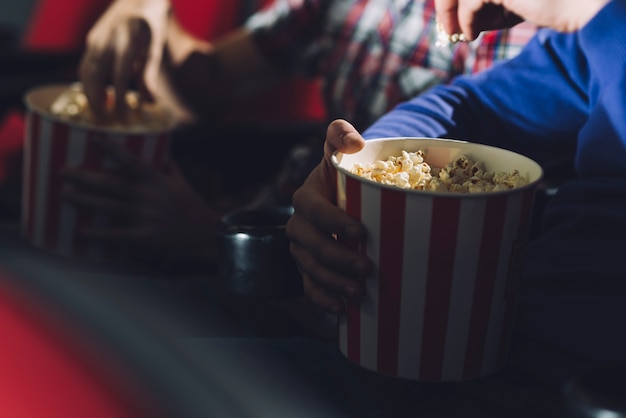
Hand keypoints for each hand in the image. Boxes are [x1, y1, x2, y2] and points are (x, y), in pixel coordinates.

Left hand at [61, 137, 221, 266]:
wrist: (206, 234)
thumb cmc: (192, 207)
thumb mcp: (181, 182)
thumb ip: (167, 165)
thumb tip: (160, 147)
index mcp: (157, 180)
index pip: (132, 161)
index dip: (112, 150)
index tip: (94, 141)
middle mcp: (149, 195)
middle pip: (112, 183)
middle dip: (85, 177)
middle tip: (64, 172)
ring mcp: (146, 216)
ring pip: (109, 206)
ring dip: (85, 200)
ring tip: (65, 195)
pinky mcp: (145, 237)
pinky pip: (117, 234)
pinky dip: (99, 233)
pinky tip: (83, 231)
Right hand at [79, 0, 170, 118]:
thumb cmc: (151, 27)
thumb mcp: (154, 50)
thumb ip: (149, 76)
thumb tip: (149, 104)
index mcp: (127, 42)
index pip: (120, 78)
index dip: (121, 102)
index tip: (126, 121)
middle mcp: (107, 40)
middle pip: (95, 77)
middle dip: (99, 104)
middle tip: (107, 125)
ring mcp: (95, 40)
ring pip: (85, 73)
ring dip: (90, 96)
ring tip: (100, 116)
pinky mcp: (91, 41)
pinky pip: (85, 66)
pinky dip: (88, 84)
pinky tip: (96, 99)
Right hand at [286, 120, 373, 313]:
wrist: (340, 198)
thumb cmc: (343, 176)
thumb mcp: (340, 154)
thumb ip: (341, 138)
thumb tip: (353, 140)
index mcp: (306, 198)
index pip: (315, 210)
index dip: (334, 222)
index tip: (361, 233)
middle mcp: (299, 225)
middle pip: (311, 246)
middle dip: (337, 259)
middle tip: (367, 270)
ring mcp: (301, 250)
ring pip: (310, 270)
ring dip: (332, 283)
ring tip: (358, 294)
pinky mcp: (307, 269)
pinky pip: (309, 287)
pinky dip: (323, 300)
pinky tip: (343, 311)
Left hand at [435, 0, 610, 39]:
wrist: (576, 5)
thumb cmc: (542, 5)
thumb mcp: (503, 5)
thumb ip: (480, 8)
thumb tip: (449, 22)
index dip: (451, 3)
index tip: (448, 21)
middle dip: (447, 6)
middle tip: (447, 29)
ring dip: (452, 15)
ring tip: (457, 35)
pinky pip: (470, 3)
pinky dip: (465, 22)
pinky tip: (471, 35)